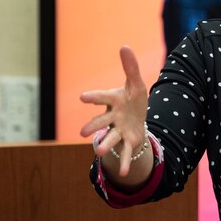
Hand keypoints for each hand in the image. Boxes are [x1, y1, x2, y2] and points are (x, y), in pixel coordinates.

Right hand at [79, 46, 148, 176]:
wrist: (138, 118)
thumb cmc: (133, 99)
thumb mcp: (136, 83)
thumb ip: (131, 67)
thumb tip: (124, 46)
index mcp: (114, 100)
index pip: (103, 98)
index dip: (93, 97)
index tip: (82, 97)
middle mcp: (113, 117)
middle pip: (101, 121)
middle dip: (93, 126)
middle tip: (82, 133)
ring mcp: (119, 130)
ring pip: (110, 137)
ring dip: (105, 144)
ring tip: (99, 152)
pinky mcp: (128, 141)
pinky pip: (126, 152)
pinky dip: (125, 162)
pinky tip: (125, 174)